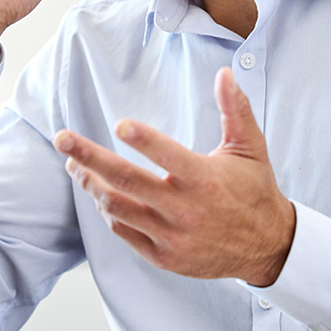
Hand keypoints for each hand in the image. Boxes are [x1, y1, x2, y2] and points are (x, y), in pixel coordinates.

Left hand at [55, 68, 295, 285]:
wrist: (267, 247)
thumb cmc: (255, 190)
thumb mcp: (250, 147)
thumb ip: (235, 109)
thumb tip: (225, 73)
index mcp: (205, 180)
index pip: (168, 157)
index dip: (144, 141)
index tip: (119, 125)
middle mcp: (185, 210)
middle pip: (126, 181)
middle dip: (88, 157)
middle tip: (63, 139)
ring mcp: (171, 236)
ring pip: (117, 208)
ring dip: (90, 184)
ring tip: (73, 164)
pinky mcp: (164, 256)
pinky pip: (124, 231)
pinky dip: (108, 211)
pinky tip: (98, 192)